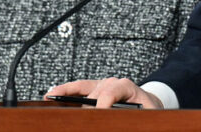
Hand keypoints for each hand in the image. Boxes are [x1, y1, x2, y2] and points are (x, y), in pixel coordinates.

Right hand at [45, 78, 161, 108]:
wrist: (148, 104)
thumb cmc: (148, 110)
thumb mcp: (146, 113)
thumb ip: (132, 116)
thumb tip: (113, 117)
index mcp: (126, 86)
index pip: (110, 91)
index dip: (102, 104)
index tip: (99, 114)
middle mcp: (112, 82)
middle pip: (94, 92)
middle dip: (85, 107)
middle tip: (74, 119)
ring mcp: (101, 84)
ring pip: (82, 90)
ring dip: (68, 96)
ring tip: (51, 101)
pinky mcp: (94, 89)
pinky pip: (77, 88)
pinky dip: (65, 91)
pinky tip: (52, 94)